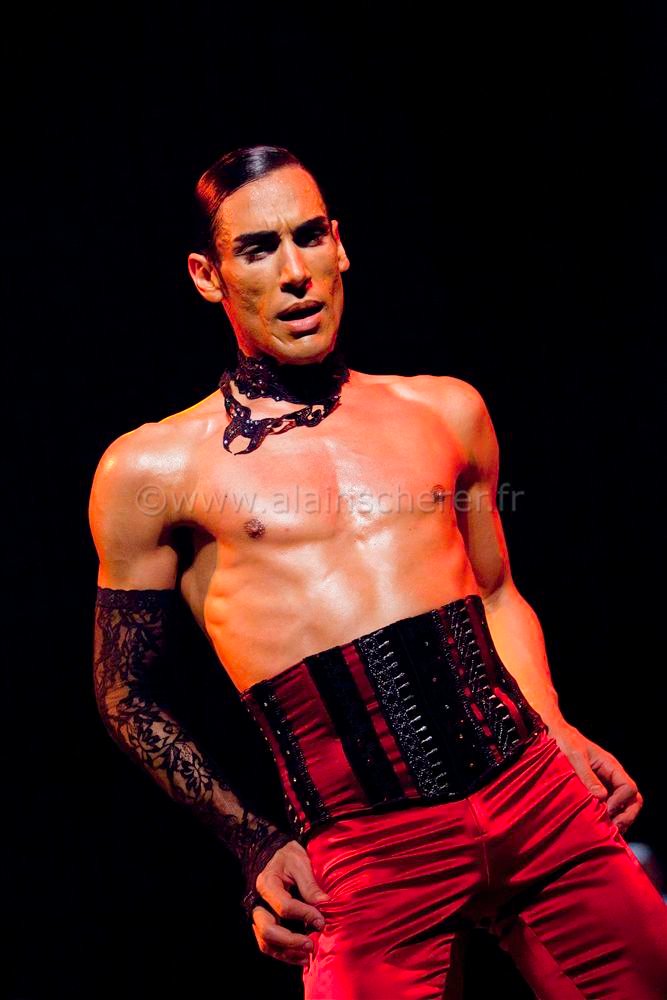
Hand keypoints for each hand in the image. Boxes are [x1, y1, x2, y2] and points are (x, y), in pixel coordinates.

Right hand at [250, 840, 330, 966]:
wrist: (274, 855)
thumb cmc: (288, 857)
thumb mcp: (300, 862)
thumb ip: (310, 884)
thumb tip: (326, 904)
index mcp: (267, 883)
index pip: (284, 906)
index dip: (305, 915)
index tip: (322, 920)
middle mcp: (257, 903)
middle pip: (268, 930)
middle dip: (291, 941)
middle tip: (311, 944)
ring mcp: (258, 916)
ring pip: (266, 943)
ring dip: (287, 953)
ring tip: (308, 956)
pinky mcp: (263, 925)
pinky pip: (268, 946)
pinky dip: (284, 955)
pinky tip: (301, 957)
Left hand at [548, 721, 642, 835]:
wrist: (556, 735)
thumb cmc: (566, 742)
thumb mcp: (575, 756)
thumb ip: (587, 775)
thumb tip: (602, 797)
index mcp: (611, 766)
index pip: (629, 788)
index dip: (621, 801)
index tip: (606, 808)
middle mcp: (612, 776)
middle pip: (634, 799)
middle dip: (627, 815)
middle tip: (614, 826)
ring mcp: (606, 784)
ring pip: (625, 805)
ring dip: (620, 818)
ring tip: (608, 829)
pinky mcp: (597, 790)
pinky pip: (611, 806)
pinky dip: (610, 817)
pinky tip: (601, 824)